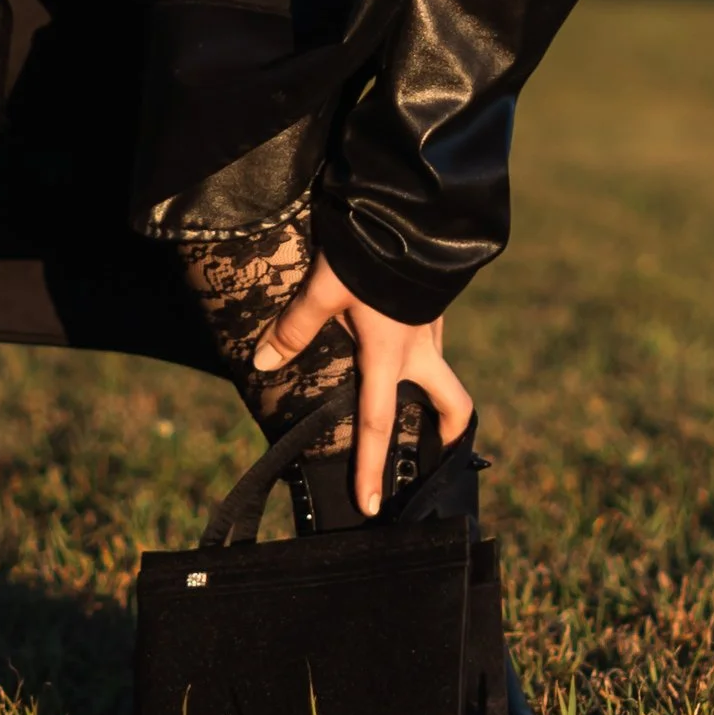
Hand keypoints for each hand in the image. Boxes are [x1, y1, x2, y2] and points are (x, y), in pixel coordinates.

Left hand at [251, 256, 472, 517]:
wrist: (410, 206)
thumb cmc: (366, 251)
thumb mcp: (323, 288)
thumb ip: (293, 327)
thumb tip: (262, 361)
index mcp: (391, 355)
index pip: (379, 425)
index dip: (371, 469)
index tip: (370, 507)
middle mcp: (421, 347)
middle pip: (451, 405)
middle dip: (446, 434)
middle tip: (431, 452)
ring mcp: (434, 322)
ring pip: (442, 368)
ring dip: (431, 388)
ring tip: (408, 395)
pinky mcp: (435, 298)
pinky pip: (434, 338)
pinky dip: (422, 352)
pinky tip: (398, 335)